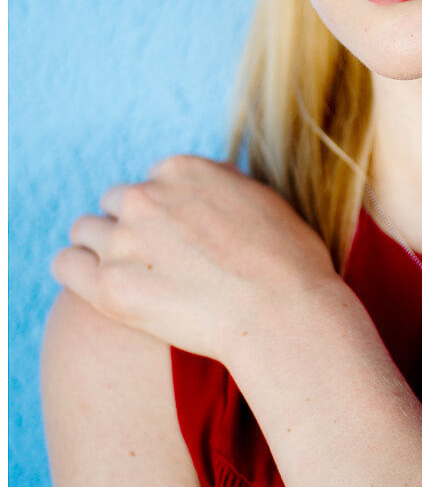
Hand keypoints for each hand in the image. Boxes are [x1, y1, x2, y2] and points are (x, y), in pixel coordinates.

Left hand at [50, 155, 339, 362]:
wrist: (284, 316)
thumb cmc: (290, 265)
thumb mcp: (265, 200)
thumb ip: (227, 185)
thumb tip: (216, 179)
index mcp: (182, 170)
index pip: (152, 182)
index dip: (165, 213)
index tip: (180, 240)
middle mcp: (147, 196)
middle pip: (116, 203)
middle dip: (131, 228)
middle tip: (157, 263)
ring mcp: (124, 239)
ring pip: (86, 231)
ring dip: (103, 250)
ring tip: (131, 279)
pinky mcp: (108, 285)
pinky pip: (65, 265)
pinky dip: (77, 272)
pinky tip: (100, 289)